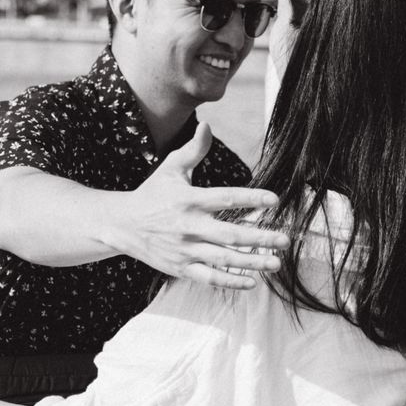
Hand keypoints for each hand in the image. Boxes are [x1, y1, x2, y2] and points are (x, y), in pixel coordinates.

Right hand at [118, 123, 289, 288]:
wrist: (121, 225)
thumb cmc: (151, 194)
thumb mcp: (170, 169)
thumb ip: (193, 150)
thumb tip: (207, 124)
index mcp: (190, 200)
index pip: (226, 198)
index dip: (251, 198)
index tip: (274, 200)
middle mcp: (189, 226)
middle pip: (230, 234)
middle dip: (259, 238)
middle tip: (285, 240)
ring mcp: (185, 249)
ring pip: (223, 259)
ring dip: (251, 263)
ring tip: (275, 263)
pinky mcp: (180, 267)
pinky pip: (208, 277)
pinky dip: (229, 282)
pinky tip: (251, 282)